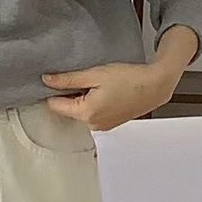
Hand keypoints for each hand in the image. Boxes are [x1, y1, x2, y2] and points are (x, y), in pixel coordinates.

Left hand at [42, 25, 198, 130]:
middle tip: (86, 80)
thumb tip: (46, 81)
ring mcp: (101, 127)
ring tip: (99, 86)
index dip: (55, 91)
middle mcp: (92, 125)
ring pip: (80, 113)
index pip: (56, 106)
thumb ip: (69, 79)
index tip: (62, 79)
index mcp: (86, 113)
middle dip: (71, 95)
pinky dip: (94, 104)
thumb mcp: (95, 74)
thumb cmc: (128, 78)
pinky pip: (93, 115)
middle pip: (68, 110)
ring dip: (83, 100)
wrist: (155, 86)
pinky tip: (106, 93)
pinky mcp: (109, 125)